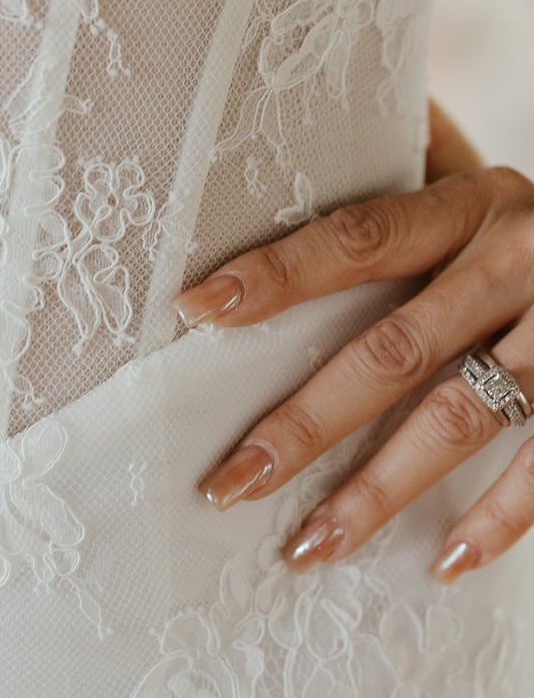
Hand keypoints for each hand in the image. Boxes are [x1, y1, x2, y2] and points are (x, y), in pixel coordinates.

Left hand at [177, 131, 533, 583]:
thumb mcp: (485, 183)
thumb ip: (412, 164)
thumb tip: (294, 135)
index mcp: (471, 204)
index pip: (357, 237)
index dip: (276, 273)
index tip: (195, 310)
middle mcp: (516, 259)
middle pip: (395, 348)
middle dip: (305, 423)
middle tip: (228, 482)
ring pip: (460, 418)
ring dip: (379, 492)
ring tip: (308, 548)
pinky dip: (500, 518)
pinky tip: (445, 562)